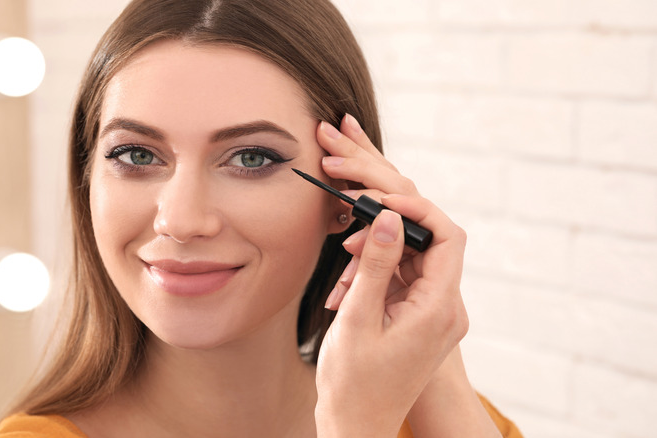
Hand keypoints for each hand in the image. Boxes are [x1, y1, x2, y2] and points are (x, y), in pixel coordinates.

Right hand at [313, 115, 469, 436]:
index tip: (374, 197)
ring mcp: (430, 308)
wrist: (357, 425)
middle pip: (428, 233)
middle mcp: (443, 305)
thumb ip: (374, 265)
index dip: (413, 207)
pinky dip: (372, 258)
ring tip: (339, 224)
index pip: (445, 235)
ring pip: (410, 250)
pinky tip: (342, 263)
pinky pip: (399, 270)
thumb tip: (384, 215)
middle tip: (349, 164)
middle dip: (390, 200)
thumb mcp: (357, 321)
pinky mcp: (413, 312)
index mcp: (438, 308)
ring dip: (375, 234)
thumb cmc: (354, 384)